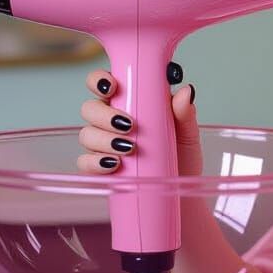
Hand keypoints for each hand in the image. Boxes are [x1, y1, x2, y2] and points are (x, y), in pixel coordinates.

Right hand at [76, 69, 200, 174]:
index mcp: (130, 103)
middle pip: (90, 108)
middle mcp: (111, 121)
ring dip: (104, 139)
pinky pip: (85, 161)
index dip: (100, 80)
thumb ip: (184, 113)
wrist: (182, 192)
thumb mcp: (187, 134)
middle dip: (105, 115)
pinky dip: (97, 162)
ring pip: (87, 134)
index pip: (104, 84)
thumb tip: (185, 92)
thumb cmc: (181, 157)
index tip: (112, 86)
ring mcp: (103, 144)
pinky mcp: (98, 168)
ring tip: (130, 148)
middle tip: (129, 125)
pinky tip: (114, 164)